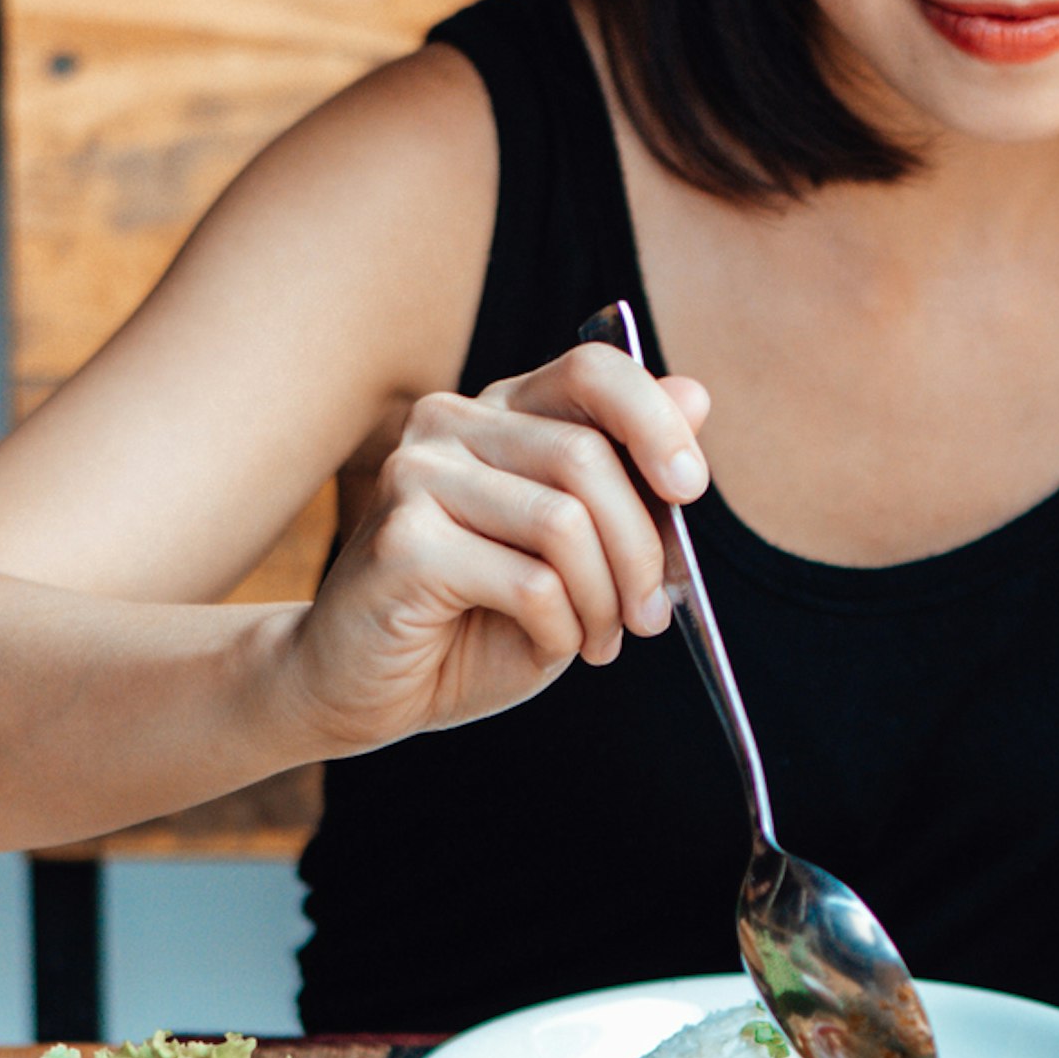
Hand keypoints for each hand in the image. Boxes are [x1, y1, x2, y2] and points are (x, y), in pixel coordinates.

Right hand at [283, 342, 711, 751]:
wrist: (361, 686)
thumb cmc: (470, 619)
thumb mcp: (573, 551)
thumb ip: (627, 478)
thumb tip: (697, 395)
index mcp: (498, 413)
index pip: (591, 371)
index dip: (655, 421)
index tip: (690, 489)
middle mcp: (450, 426)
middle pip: (588, 458)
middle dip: (642, 552)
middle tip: (649, 616)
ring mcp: (417, 477)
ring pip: (565, 523)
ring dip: (603, 600)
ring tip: (598, 640)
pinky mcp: (403, 542)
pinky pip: (530, 583)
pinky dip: (561, 629)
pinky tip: (548, 646)